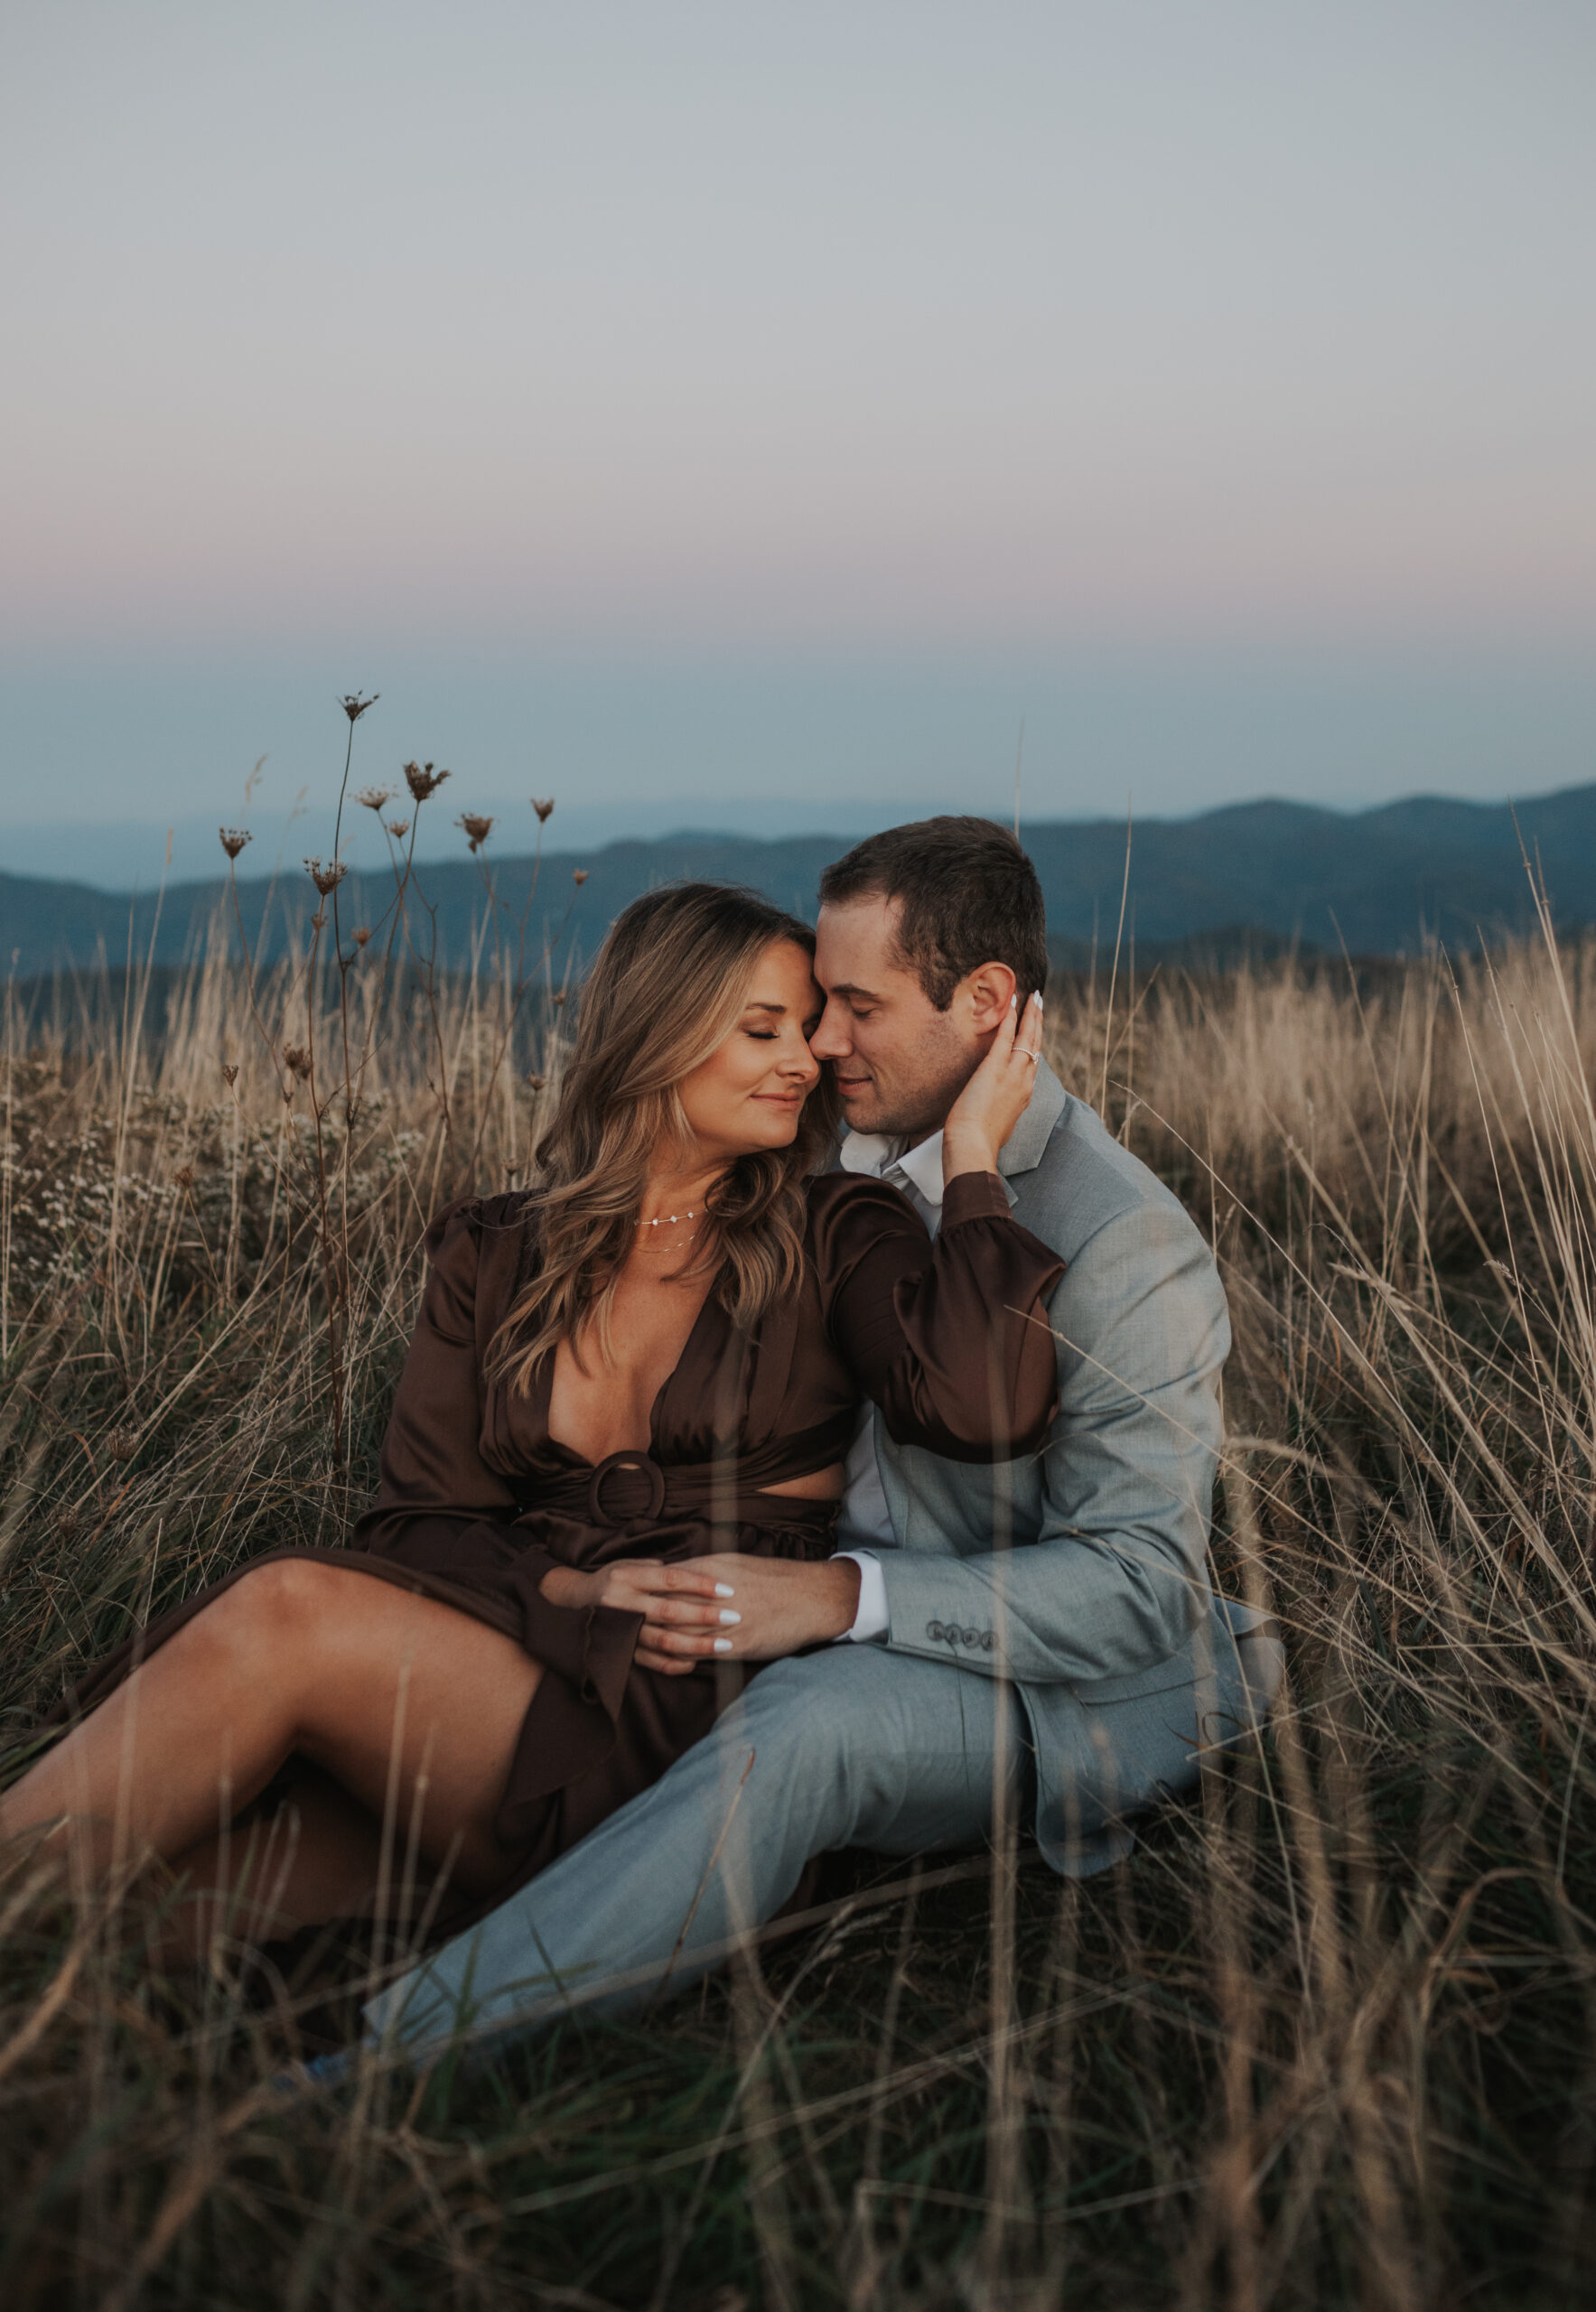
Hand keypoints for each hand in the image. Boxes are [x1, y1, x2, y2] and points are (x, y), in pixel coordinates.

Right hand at [539, 1557, 738, 1673]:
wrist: (573, 1604)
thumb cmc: (611, 1580)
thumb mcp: (628, 1564)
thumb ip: (657, 1568)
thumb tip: (694, 1570)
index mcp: (627, 1578)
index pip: (670, 1579)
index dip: (700, 1583)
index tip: (727, 1589)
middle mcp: (623, 1604)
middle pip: (670, 1611)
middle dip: (705, 1615)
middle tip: (735, 1617)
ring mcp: (621, 1631)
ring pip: (664, 1641)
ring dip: (697, 1645)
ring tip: (725, 1646)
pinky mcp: (620, 1652)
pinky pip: (652, 1662)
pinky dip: (676, 1663)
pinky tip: (697, 1662)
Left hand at [564, 1552, 862, 1673]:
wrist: (813, 1597)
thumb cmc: (776, 1579)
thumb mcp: (736, 1565)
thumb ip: (703, 1572)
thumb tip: (676, 1576)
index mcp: (711, 1571)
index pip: (663, 1582)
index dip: (638, 1593)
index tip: (615, 1601)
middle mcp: (713, 1594)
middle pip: (662, 1608)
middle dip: (634, 1619)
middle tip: (606, 1628)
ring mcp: (724, 1621)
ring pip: (678, 1634)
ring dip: (653, 1644)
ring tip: (628, 1651)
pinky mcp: (737, 1644)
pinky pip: (702, 1654)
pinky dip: (683, 1660)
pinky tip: (669, 1665)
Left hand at [941, 989, 1043, 1184]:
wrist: (974, 1146)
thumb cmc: (979, 1142)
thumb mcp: (998, 1126)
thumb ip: (1000, 1113)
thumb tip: (993, 1111)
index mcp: (1024, 1095)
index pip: (1033, 1064)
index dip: (1035, 1045)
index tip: (1036, 1032)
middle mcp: (1024, 1081)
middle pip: (1037, 1046)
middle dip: (1039, 1023)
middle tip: (1040, 1004)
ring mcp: (1012, 1073)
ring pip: (1028, 1037)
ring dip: (1031, 1015)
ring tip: (1034, 998)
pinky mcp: (995, 1067)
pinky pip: (1006, 1036)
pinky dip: (1011, 1018)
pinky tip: (1013, 1002)